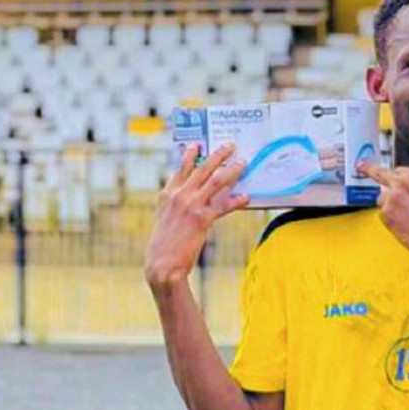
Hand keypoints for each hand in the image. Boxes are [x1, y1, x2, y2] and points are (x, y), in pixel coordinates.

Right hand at [144, 143, 248, 288]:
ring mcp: (190, 205)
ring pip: (215, 181)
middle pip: (201, 168)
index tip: (197, 144)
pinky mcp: (202, 218)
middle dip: (217, 154)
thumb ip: (174, 207)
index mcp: (167, 195)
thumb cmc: (163, 247)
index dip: (189, 155)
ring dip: (231, 169)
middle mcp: (179, 195)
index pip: (181, 169)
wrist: (163, 265)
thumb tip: (186, 200)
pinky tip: (246, 197)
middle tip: (229, 145)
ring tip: (243, 161)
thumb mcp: (164, 220)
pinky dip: (236, 200)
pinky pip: (223, 205)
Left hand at [357, 161, 408, 265]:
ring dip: (389, 208)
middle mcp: (401, 182)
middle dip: (368, 169)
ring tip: (407, 219)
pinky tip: (404, 225)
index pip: (396, 170)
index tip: (380, 169)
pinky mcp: (386, 212)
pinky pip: (382, 214)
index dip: (392, 176)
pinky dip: (390, 220)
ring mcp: (392, 196)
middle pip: (379, 174)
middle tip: (360, 166)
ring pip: (381, 199)